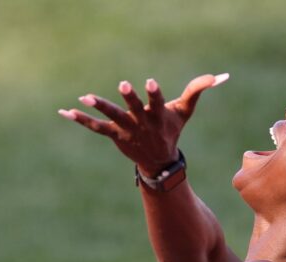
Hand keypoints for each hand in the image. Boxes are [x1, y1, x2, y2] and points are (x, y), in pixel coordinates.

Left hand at [59, 73, 228, 174]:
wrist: (158, 161)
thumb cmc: (171, 130)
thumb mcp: (185, 111)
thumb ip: (198, 89)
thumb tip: (220, 76)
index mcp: (157, 116)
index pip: (156, 102)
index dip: (153, 93)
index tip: (150, 82)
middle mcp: (141, 123)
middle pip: (134, 109)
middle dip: (129, 98)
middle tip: (123, 84)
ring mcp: (126, 130)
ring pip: (112, 118)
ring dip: (100, 107)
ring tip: (86, 97)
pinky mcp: (113, 135)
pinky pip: (94, 128)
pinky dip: (80, 120)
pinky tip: (65, 112)